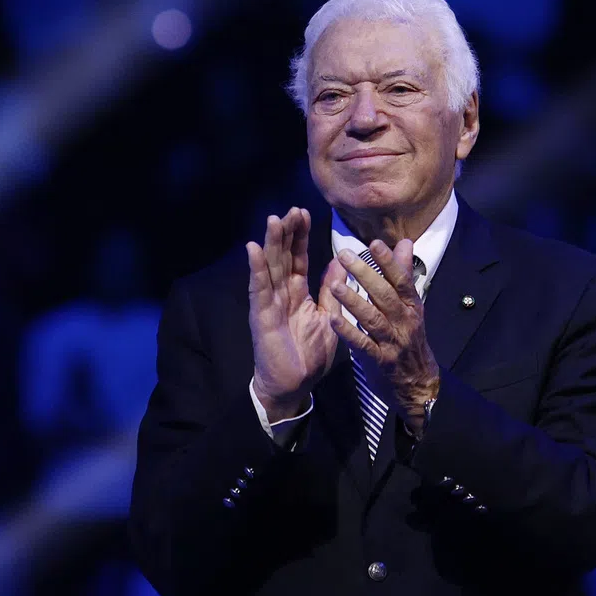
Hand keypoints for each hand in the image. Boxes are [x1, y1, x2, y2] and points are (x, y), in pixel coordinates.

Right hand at [247, 207, 342, 422]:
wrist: (296, 385)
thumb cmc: (310, 355)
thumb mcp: (329, 316)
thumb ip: (332, 289)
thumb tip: (341, 261)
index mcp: (298, 292)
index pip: (298, 258)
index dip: (300, 236)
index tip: (304, 212)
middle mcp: (281, 293)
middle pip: (283, 256)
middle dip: (286, 233)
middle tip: (292, 209)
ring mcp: (269, 303)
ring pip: (269, 267)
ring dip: (271, 243)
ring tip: (274, 220)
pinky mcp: (261, 315)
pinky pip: (258, 288)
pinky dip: (256, 269)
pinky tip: (254, 249)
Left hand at [329, 239, 439, 432]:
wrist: (419, 384)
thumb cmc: (410, 339)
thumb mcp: (411, 307)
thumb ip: (403, 275)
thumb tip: (405, 242)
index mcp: (412, 306)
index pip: (401, 280)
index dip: (388, 262)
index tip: (374, 243)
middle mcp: (404, 321)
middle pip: (385, 295)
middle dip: (365, 274)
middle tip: (344, 255)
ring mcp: (393, 342)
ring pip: (373, 318)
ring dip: (353, 301)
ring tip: (334, 286)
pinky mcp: (380, 360)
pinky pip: (363, 344)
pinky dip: (348, 332)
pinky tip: (332, 319)